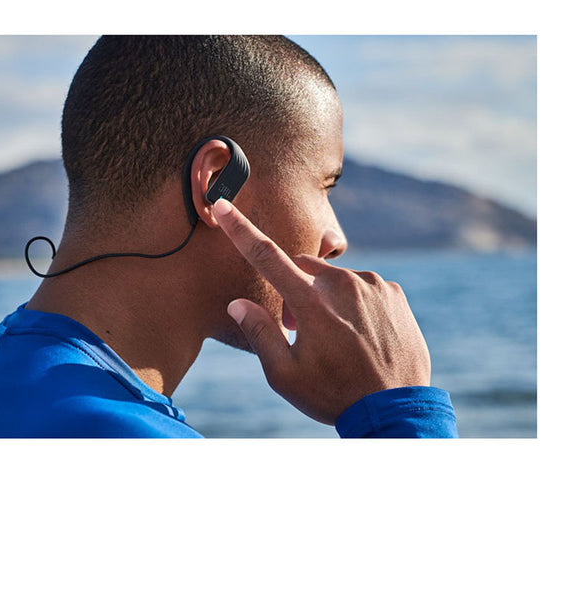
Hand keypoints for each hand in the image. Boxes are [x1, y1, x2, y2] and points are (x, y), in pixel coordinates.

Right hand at [213, 199, 431, 423]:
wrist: (395, 410)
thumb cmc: (334, 395)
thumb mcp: (285, 376)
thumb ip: (259, 334)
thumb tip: (238, 304)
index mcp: (311, 301)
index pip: (265, 256)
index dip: (239, 230)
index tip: (222, 205)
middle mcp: (342, 283)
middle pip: (301, 267)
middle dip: (294, 290)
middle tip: (299, 329)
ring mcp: (372, 285)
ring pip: (333, 278)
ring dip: (325, 296)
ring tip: (335, 337)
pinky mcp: (393, 293)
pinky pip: (363, 286)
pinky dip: (353, 301)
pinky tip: (359, 333)